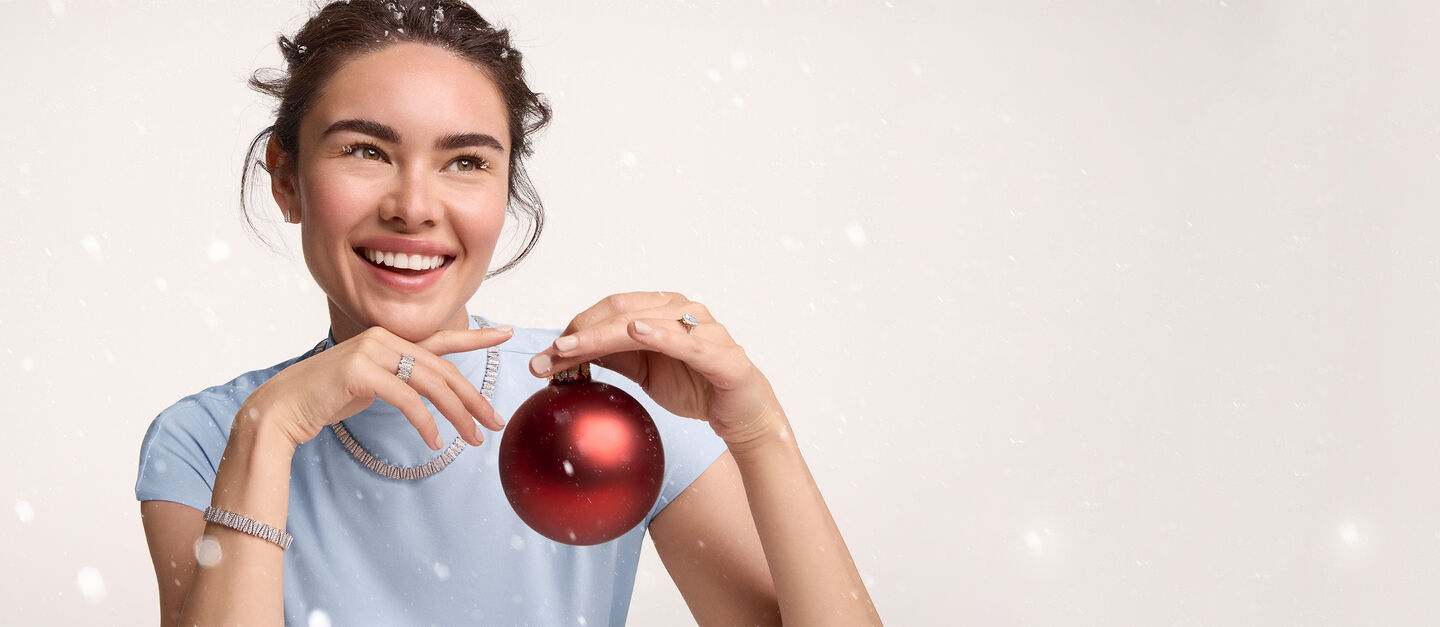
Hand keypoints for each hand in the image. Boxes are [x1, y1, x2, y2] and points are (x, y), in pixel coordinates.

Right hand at [241, 325, 513, 449]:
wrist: (282, 408)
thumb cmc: (327, 398)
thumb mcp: (372, 384)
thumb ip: (401, 379)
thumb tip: (433, 392)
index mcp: (389, 339)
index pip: (442, 338)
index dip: (476, 336)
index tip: (506, 332)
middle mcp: (383, 339)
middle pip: (443, 369)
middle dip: (473, 398)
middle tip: (495, 421)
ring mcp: (370, 351)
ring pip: (430, 384)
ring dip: (456, 414)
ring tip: (472, 438)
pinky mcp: (359, 371)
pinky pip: (406, 399)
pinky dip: (425, 422)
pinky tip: (434, 442)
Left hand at [529, 291, 783, 445]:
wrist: (741, 414)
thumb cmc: (696, 385)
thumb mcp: (644, 370)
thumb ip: (614, 355)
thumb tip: (568, 350)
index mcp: (663, 309)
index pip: (610, 309)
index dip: (575, 327)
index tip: (545, 353)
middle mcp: (684, 310)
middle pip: (620, 312)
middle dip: (578, 334)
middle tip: (547, 356)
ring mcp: (706, 328)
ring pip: (644, 323)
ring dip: (601, 336)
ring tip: (570, 348)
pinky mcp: (723, 355)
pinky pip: (688, 341)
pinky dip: (661, 335)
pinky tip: (636, 332)